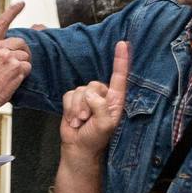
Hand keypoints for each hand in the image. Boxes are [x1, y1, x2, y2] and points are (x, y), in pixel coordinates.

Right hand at [57, 41, 129, 157]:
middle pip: (93, 84)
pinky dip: (69, 108)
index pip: (119, 77)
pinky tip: (73, 119)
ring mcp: (87, 97)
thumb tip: (90, 94)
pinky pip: (68, 95)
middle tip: (86, 119)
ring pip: (79, 90)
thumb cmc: (95, 138)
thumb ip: (101, 107)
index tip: (122, 44)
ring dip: (77, 108)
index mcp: (115, 100)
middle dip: (86, 103)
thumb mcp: (105, 125)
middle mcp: (102, 96)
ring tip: (80, 121)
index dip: (120, 60)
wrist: (78, 148)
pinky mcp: (73, 100)